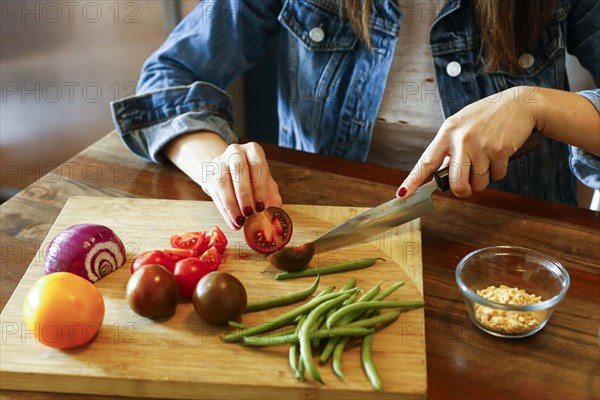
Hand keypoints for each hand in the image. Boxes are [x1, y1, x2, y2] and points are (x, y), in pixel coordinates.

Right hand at [165, 132, 281, 229]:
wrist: (227, 169)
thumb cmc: (251, 176)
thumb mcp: (264, 182)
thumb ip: (272, 195)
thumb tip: (275, 210)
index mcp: (253, 150)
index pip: (257, 165)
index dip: (259, 187)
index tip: (261, 207)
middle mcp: (235, 152)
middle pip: (238, 170)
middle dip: (244, 195)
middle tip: (249, 214)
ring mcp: (219, 161)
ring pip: (223, 182)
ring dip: (232, 205)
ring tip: (240, 221)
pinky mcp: (208, 175)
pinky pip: (215, 193)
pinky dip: (225, 211)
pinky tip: (232, 222)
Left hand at [397, 86, 536, 197]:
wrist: (520, 103)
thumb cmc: (487, 117)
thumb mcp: (461, 126)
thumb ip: (449, 149)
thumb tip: (439, 176)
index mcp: (446, 132)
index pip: (426, 161)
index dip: (413, 181)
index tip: (402, 194)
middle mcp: (460, 139)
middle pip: (455, 183)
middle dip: (462, 190)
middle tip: (467, 186)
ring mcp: (480, 145)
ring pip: (477, 184)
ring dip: (483, 180)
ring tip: (486, 161)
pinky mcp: (499, 151)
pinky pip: (496, 176)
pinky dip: (498, 171)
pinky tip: (500, 154)